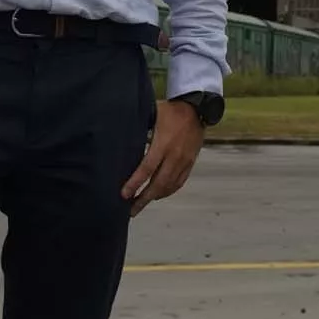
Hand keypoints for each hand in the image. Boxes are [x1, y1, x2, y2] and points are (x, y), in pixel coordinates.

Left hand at [122, 100, 204, 216]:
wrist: (197, 108)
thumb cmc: (170, 111)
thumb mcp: (152, 117)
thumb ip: (140, 131)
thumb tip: (121, 142)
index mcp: (164, 144)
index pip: (147, 169)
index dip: (135, 183)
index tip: (124, 195)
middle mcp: (175, 155)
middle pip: (159, 183)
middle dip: (144, 199)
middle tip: (131, 211)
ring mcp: (185, 161)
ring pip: (169, 186)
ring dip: (155, 197)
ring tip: (142, 204)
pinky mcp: (191, 162)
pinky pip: (179, 182)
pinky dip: (168, 191)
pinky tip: (159, 195)